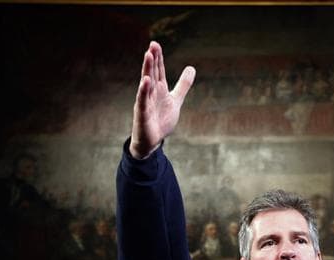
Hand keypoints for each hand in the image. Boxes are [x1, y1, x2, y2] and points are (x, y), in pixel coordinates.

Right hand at [130, 41, 195, 158]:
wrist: (152, 141)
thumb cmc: (161, 119)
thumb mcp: (175, 99)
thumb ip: (183, 85)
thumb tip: (191, 68)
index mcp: (158, 89)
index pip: (158, 70)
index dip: (158, 58)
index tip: (155, 44)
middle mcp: (150, 93)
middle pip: (151, 73)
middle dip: (152, 59)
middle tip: (152, 45)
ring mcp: (145, 102)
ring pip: (146, 83)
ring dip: (147, 69)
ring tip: (148, 55)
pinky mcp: (142, 113)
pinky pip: (143, 100)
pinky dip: (144, 91)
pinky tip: (145, 81)